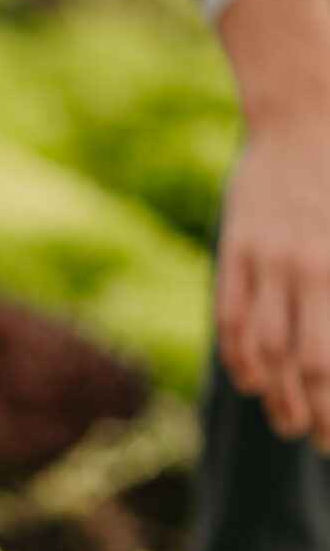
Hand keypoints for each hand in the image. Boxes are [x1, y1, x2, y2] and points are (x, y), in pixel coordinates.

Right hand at [218, 127, 329, 444]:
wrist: (310, 108)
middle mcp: (308, 268)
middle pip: (305, 363)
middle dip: (315, 412)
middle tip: (323, 442)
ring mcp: (267, 259)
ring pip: (265, 345)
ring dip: (275, 394)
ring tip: (289, 425)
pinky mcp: (238, 247)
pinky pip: (231, 313)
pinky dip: (238, 353)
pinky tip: (252, 380)